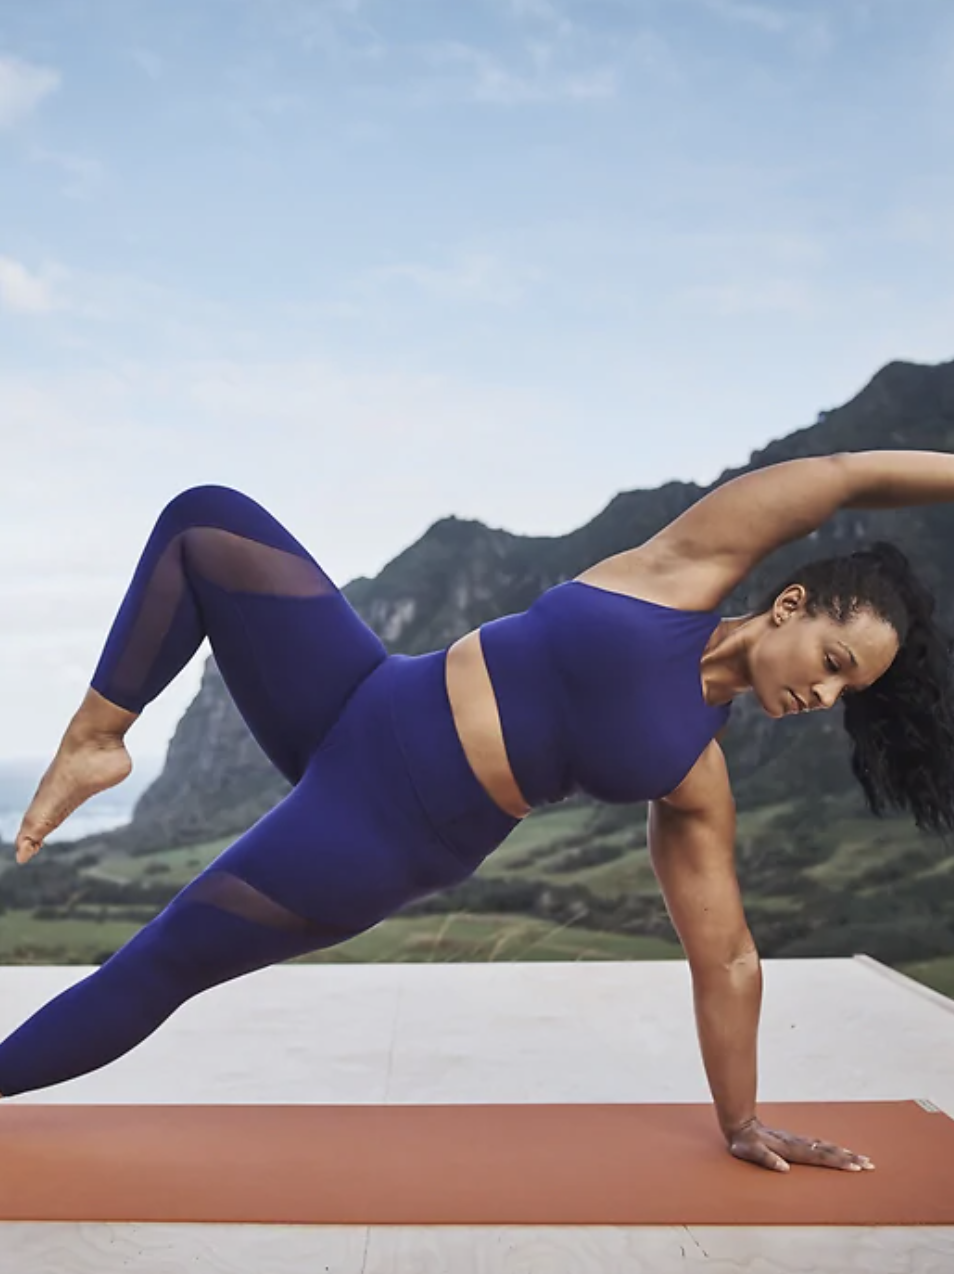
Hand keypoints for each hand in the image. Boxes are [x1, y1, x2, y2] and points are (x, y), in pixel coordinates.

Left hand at [726, 1117, 875, 1172]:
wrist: (740, 1123)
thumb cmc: (744, 1142)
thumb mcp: (750, 1152)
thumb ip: (766, 1159)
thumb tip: (783, 1168)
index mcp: (791, 1149)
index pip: (819, 1156)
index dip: (837, 1161)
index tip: (854, 1167)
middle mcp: (797, 1143)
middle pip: (827, 1150)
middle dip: (849, 1158)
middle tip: (869, 1164)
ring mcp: (797, 1141)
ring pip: (825, 1146)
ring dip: (844, 1152)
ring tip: (861, 1158)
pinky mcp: (795, 1141)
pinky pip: (819, 1145)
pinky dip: (832, 1148)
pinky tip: (839, 1151)